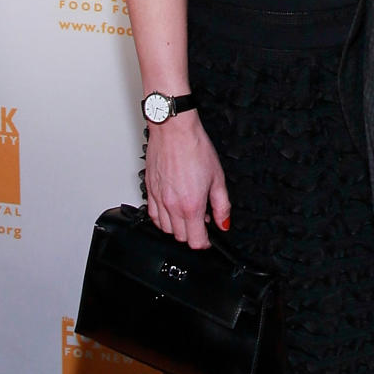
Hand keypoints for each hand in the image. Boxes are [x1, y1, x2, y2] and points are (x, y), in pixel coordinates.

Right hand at [144, 112, 229, 248]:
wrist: (174, 131)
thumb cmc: (195, 148)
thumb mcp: (218, 178)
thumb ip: (222, 205)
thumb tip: (223, 222)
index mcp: (191, 205)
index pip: (195, 241)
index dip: (204, 243)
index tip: (208, 238)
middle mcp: (172, 206)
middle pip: (180, 237)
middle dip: (192, 233)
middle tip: (202, 219)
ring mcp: (158, 199)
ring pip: (165, 229)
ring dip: (178, 227)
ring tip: (188, 211)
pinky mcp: (149, 191)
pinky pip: (153, 215)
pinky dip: (162, 219)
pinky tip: (171, 208)